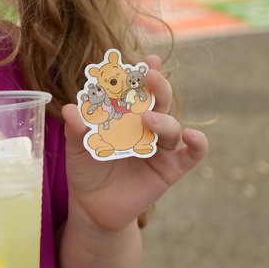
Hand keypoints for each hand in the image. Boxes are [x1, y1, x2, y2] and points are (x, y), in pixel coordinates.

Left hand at [62, 55, 207, 232]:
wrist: (92, 205)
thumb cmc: (86, 170)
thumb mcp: (77, 149)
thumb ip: (76, 129)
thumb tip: (70, 109)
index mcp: (125, 114)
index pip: (136, 89)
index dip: (142, 74)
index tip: (146, 61)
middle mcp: (146, 125)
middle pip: (158, 101)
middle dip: (156, 86)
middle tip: (150, 76)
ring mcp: (160, 146)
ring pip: (170, 126)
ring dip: (162, 119)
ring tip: (147, 119)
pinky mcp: (170, 169)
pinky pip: (191, 155)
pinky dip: (198, 144)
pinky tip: (193, 136)